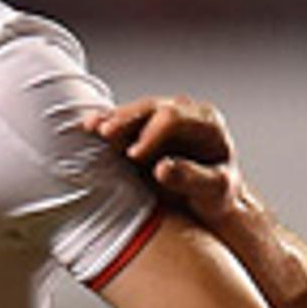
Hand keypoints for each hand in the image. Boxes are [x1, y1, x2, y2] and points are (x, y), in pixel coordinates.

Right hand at [82, 93, 249, 231]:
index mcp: (207, 123)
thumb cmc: (217, 196)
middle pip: (152, 108)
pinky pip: (126, 122)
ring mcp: (165, 119)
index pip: (174, 118)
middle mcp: (186, 114)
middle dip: (127, 120)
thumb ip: (192, 179)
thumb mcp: (214, 192)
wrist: (211, 200)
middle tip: (106, 134)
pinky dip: (107, 124)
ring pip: (136, 112)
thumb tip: (162, 168)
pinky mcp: (147, 129)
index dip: (151, 134)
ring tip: (92, 128)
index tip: (134, 155)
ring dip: (112, 120)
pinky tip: (89, 126)